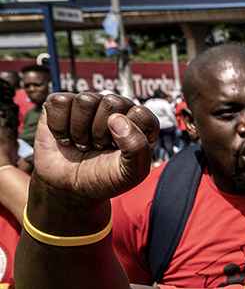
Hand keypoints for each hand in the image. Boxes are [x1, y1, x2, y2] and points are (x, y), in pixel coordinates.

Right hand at [34, 92, 157, 201]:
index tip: (118, 151)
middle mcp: (114, 108)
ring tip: (82, 144)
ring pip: (85, 101)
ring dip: (80, 131)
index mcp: (138, 121)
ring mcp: (88, 105)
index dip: (128, 135)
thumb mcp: (132, 173)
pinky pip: (59, 102)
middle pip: (111, 102)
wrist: (70, 188)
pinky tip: (64, 138)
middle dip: (102, 132)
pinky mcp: (61, 106)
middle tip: (98, 147)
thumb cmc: (105, 178)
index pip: (141, 113)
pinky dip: (59, 127)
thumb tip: (116, 118)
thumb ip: (137, 147)